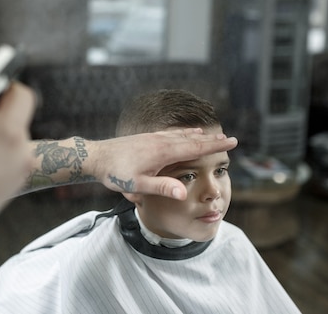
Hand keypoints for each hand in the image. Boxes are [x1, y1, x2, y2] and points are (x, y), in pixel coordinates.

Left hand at [88, 128, 237, 199]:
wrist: (95, 157)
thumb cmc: (115, 173)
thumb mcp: (138, 185)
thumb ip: (161, 188)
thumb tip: (184, 194)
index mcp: (163, 152)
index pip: (196, 147)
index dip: (215, 145)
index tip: (232, 141)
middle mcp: (160, 141)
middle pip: (191, 139)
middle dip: (210, 139)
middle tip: (229, 138)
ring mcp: (152, 138)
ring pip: (180, 135)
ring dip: (196, 135)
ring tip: (208, 134)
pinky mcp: (144, 138)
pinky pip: (169, 133)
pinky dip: (180, 133)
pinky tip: (179, 134)